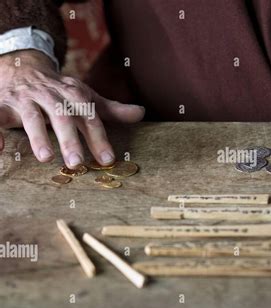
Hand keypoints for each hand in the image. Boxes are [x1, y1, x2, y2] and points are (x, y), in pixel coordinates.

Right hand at [0, 50, 144, 167]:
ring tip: (45, 158)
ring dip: (38, 136)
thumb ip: (112, 110)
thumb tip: (141, 114)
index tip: (107, 159)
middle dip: (70, 139)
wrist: (24, 67)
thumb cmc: (61, 91)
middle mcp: (51, 96)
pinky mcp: (3, 104)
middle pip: (62, 116)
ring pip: (32, 117)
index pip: (89, 117)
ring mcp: (26, 99)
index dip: (99, 138)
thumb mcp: (87, 98)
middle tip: (77, 162)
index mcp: (74, 95)